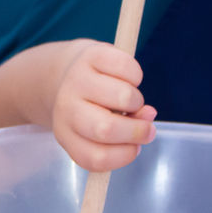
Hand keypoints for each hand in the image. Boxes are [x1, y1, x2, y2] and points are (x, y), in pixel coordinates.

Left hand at [52, 40, 157, 171]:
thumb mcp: (98, 126)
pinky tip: (127, 79)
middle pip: (106, 129)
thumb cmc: (89, 106)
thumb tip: (148, 115)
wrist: (63, 72)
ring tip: (129, 100)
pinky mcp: (91, 55)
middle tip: (146, 128)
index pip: (95, 158)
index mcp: (66, 134)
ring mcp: (78, 80)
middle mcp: (66, 108)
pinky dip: (136, 76)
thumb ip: (124, 132)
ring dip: (137, 101)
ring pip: (123, 97)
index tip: (135, 148)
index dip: (124, 156)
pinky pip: (128, 68)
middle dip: (136, 131)